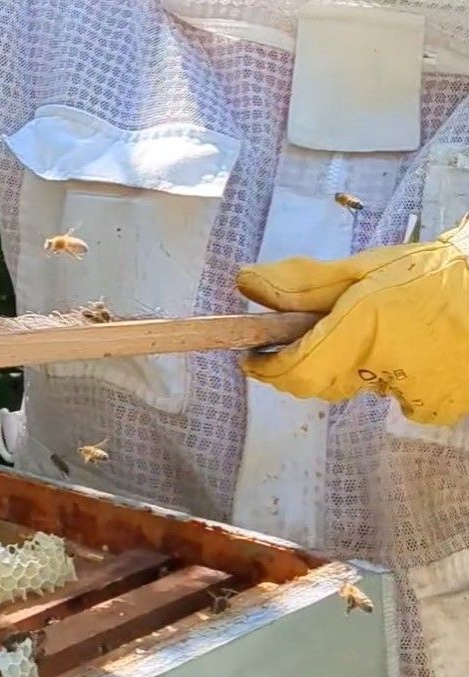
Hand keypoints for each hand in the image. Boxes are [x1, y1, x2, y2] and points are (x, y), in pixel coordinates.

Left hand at [237, 219, 468, 425]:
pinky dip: (389, 376)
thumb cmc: (427, 272)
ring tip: (376, 329)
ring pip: (359, 386)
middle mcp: (380, 368)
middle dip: (307, 362)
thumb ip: (303, 282)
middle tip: (313, 334)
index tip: (251, 359)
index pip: (297, 369)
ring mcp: (409, 393)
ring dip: (353, 365)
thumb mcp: (362, 268)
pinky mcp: (433, 407)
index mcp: (360, 329)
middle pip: (322, 381)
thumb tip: (244, 283)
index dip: (267, 369)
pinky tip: (406, 349)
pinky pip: (394, 395)